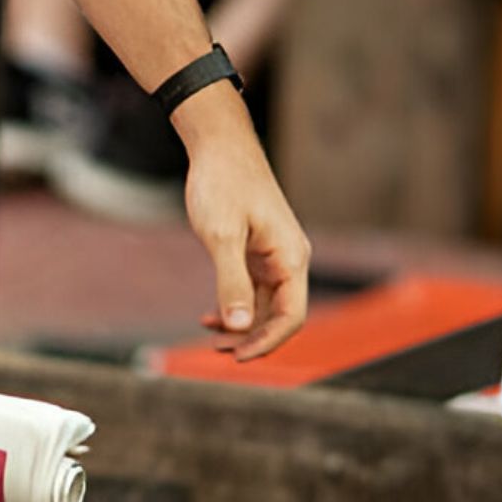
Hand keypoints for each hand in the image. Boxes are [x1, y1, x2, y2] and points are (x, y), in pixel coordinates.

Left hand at [175, 87, 310, 359]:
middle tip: (215, 351)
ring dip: (241, 326)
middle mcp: (289, 259)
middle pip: (280, 315)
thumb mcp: (222, 236)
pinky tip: (209, 315)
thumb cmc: (222, 184)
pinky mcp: (258, 250)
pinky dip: (235, 306)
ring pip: (265, 305)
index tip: (235, 357)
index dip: (267, 342)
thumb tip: (239, 327)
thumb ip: (231, 282)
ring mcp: (274, 255)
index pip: (292, 316)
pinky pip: (254, 289)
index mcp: (291, 257)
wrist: (219, 144)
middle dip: (252, 338)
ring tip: (209, 337)